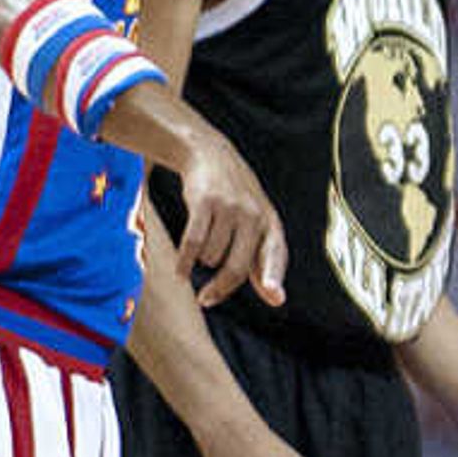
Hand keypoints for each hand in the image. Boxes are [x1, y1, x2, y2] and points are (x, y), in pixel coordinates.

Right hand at [171, 122, 288, 308]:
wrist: (211, 156)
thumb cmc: (237, 203)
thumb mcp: (256, 227)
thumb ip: (264, 264)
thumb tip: (277, 300)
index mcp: (271, 224)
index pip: (275, 255)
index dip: (273, 278)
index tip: (275, 297)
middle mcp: (254, 216)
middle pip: (236, 266)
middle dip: (219, 288)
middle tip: (205, 300)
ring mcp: (230, 207)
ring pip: (211, 256)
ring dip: (203, 261)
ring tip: (203, 249)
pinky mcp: (205, 201)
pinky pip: (193, 243)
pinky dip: (185, 261)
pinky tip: (180, 272)